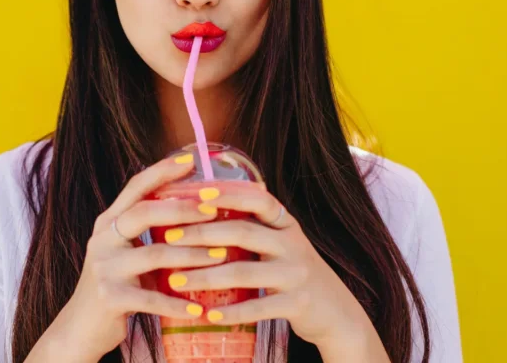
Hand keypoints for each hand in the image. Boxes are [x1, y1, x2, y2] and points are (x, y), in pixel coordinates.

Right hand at [29, 156, 227, 362]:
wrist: (80, 328)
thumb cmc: (114, 286)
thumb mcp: (124, 253)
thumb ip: (145, 232)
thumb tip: (193, 210)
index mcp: (108, 223)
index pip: (135, 188)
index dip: (162, 172)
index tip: (191, 160)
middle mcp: (102, 240)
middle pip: (144, 213)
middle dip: (183, 209)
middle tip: (214, 210)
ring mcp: (104, 268)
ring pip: (155, 254)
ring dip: (193, 255)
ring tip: (222, 256)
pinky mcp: (110, 298)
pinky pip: (152, 298)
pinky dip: (178, 303)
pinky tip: (200, 307)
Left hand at [163, 187, 388, 358]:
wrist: (338, 313)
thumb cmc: (297, 275)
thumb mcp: (283, 244)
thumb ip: (256, 229)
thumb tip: (207, 210)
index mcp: (286, 225)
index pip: (258, 199)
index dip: (228, 194)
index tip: (197, 193)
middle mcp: (293, 243)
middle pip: (242, 232)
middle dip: (202, 234)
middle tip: (169, 236)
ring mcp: (297, 273)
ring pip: (244, 272)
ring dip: (205, 277)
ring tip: (175, 281)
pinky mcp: (298, 303)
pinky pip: (259, 308)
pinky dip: (232, 312)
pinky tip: (208, 314)